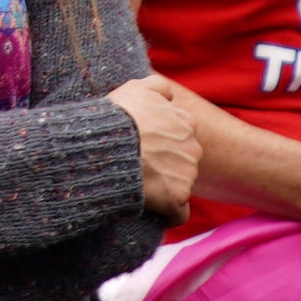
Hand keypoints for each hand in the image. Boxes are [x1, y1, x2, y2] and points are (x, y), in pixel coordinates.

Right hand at [114, 74, 206, 218]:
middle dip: (166, 165)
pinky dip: (168, 214)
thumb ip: (158, 86)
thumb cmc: (119, 116)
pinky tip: (153, 210)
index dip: (163, 143)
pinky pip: (178, 213)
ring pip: (180, 185)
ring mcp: (187, 174)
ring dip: (165, 187)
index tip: (145, 147)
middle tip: (139, 166)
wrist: (107, 146)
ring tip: (139, 185)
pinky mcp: (177, 197)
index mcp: (186, 122)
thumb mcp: (137, 88)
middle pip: (183, 161)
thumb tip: (169, 94)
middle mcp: (193, 148)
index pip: (182, 136)